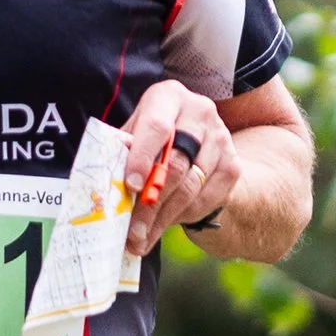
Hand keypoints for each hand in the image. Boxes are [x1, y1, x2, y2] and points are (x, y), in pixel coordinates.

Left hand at [119, 80, 237, 258]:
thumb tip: (102, 187)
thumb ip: (121, 151)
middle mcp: (199, 111)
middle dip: (150, 202)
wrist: (196, 140)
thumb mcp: (134, 134)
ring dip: (163, 218)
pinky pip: (207, 198)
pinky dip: (184, 216)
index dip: (142, 158)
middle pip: (175, 163)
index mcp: (168, 97)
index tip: (130, 187)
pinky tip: (164, 225)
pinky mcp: (232, 164)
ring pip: (191, 186)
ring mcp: (220, 137)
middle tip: (132, 231)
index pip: (157, 127)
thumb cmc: (152, 136)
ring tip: (142, 238)